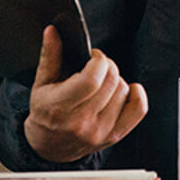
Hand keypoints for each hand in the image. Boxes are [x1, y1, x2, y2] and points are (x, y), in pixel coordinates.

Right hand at [24, 24, 147, 162]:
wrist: (49, 149)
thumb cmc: (45, 114)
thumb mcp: (41, 84)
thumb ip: (49, 56)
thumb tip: (53, 31)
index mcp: (61, 108)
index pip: (92, 80)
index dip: (98, 60)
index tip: (93, 56)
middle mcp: (83, 122)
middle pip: (111, 82)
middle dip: (108, 65)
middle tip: (98, 65)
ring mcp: (100, 132)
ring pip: (124, 91)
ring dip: (116, 80)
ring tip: (103, 81)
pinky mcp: (114, 136)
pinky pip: (138, 110)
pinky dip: (136, 94)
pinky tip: (125, 89)